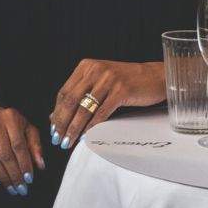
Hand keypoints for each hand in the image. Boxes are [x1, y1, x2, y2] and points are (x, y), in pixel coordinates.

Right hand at [0, 104, 43, 195]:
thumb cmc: (12, 124)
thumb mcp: (27, 129)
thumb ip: (35, 146)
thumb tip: (40, 165)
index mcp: (11, 118)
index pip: (19, 145)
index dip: (24, 164)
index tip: (29, 179)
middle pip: (6, 155)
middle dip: (14, 175)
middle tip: (21, 188)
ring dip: (3, 177)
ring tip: (11, 188)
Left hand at [49, 59, 164, 149]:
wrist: (154, 76)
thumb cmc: (126, 82)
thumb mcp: (100, 82)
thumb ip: (80, 95)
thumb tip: (56, 116)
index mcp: (86, 66)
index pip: (64, 92)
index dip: (57, 112)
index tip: (53, 128)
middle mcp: (95, 70)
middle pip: (71, 100)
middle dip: (62, 123)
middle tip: (57, 139)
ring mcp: (109, 79)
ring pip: (84, 109)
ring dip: (74, 128)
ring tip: (69, 141)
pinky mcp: (121, 91)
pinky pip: (102, 113)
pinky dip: (92, 127)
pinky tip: (86, 136)